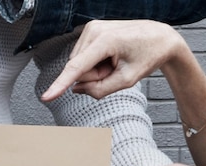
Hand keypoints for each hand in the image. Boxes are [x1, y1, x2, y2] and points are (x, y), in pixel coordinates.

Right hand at [42, 20, 182, 101]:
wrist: (160, 37)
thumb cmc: (147, 55)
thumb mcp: (126, 80)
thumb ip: (98, 90)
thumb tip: (76, 89)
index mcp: (106, 41)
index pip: (76, 68)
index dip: (60, 85)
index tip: (46, 97)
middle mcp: (94, 31)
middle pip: (78, 70)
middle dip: (94, 77)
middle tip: (114, 69)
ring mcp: (91, 29)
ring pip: (79, 65)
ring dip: (95, 70)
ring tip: (114, 61)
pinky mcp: (90, 31)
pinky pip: (82, 58)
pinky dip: (95, 63)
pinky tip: (110, 56)